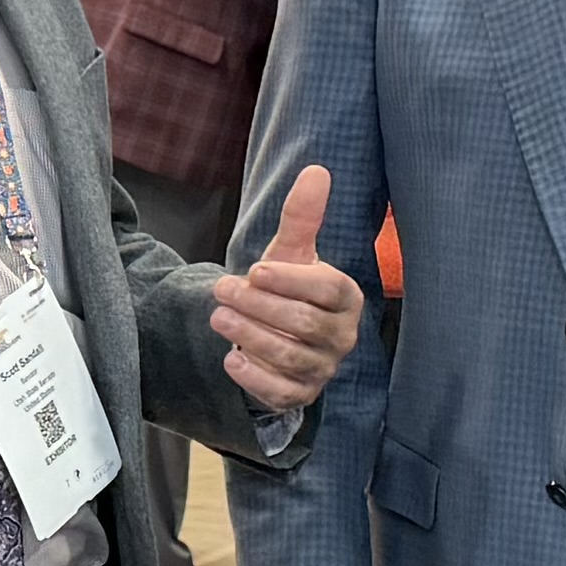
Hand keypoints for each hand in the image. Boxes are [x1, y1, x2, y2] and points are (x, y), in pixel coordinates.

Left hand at [211, 165, 361, 414]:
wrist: (273, 334)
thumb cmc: (285, 288)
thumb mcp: (290, 252)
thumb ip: (302, 216)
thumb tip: (316, 170)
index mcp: (346, 298)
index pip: (329, 290)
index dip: (292, 280)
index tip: (255, 271)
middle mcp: (342, 336)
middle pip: (305, 323)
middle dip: (259, 306)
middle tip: (221, 290)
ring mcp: (323, 368)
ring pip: (290, 356)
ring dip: (251, 336)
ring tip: (219, 317)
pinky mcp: (301, 395)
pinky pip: (282, 392)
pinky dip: (255, 378)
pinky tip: (231, 360)